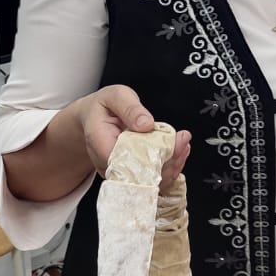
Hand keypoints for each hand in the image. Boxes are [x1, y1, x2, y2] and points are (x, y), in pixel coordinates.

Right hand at [76, 86, 191, 189]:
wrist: (92, 118)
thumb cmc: (102, 107)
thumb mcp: (115, 96)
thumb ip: (129, 108)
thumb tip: (145, 124)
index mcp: (100, 144)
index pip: (128, 161)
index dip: (152, 157)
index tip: (172, 143)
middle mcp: (108, 164)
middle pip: (141, 175)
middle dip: (168, 162)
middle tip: (183, 143)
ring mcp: (119, 172)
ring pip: (148, 180)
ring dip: (171, 165)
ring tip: (183, 146)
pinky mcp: (129, 174)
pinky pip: (150, 176)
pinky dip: (167, 166)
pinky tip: (178, 153)